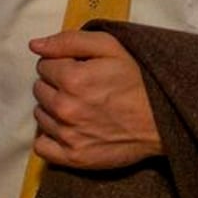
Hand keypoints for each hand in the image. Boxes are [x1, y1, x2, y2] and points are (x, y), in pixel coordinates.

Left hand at [29, 30, 162, 168]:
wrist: (163, 119)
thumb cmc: (140, 80)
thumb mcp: (113, 48)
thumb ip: (71, 41)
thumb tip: (35, 45)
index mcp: (73, 78)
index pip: (44, 64)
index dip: (63, 62)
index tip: (81, 66)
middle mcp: (65, 107)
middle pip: (40, 89)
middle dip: (57, 84)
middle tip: (83, 85)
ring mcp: (67, 134)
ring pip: (40, 115)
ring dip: (54, 108)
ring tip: (81, 104)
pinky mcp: (72, 157)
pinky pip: (41, 145)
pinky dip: (51, 135)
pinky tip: (71, 126)